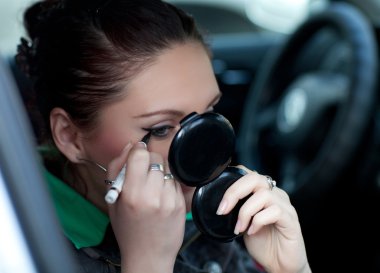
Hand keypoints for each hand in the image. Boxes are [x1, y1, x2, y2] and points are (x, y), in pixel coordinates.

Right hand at [107, 142, 185, 272]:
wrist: (148, 256)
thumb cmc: (127, 228)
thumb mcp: (113, 200)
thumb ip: (116, 169)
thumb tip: (130, 146)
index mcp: (131, 194)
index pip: (140, 155)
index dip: (138, 151)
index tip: (136, 154)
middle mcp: (151, 195)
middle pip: (156, 158)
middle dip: (149, 161)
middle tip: (143, 173)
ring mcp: (169, 200)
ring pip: (167, 168)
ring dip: (159, 172)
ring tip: (152, 187)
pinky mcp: (181, 204)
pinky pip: (175, 181)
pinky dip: (168, 184)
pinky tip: (161, 196)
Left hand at [216, 166, 310, 272]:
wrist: (280, 264)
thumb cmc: (263, 242)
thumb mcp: (243, 221)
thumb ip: (237, 208)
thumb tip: (220, 202)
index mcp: (265, 192)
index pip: (248, 174)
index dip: (231, 181)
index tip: (219, 199)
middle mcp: (276, 195)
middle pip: (255, 178)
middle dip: (234, 192)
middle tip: (223, 210)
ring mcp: (285, 206)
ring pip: (263, 195)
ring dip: (245, 212)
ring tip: (239, 227)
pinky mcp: (291, 219)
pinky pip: (274, 211)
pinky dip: (258, 221)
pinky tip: (252, 232)